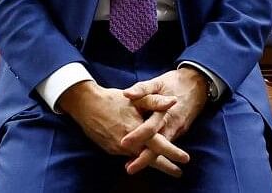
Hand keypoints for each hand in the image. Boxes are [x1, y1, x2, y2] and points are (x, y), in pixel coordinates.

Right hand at [57, 80, 189, 175]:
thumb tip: (173, 101)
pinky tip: (143, 158)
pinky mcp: (111, 150)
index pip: (159, 145)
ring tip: (166, 167)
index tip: (186, 159)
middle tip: (178, 173)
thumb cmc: (113, 99)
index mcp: (136, 129)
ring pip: (139, 158)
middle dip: (166, 167)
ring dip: (152, 163)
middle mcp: (127, 143)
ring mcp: (118, 149)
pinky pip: (128, 156)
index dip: (173, 153)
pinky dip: (138, 157)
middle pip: (151, 159)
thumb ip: (155, 102)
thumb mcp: (136, 98)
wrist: (86, 105)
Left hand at [120, 68, 209, 174]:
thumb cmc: (175, 82)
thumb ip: (142, 89)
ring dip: (149, 159)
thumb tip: (126, 94)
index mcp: (165, 112)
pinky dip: (156, 152)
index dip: (137, 136)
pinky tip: (144, 157)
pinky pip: (166, 144)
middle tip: (129, 169)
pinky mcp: (179, 131)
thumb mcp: (158, 82)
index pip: (150, 128)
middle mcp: (172, 125)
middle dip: (144, 159)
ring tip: (132, 167)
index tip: (123, 143)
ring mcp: (177, 130)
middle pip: (158, 146)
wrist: (198, 84)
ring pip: (163, 148)